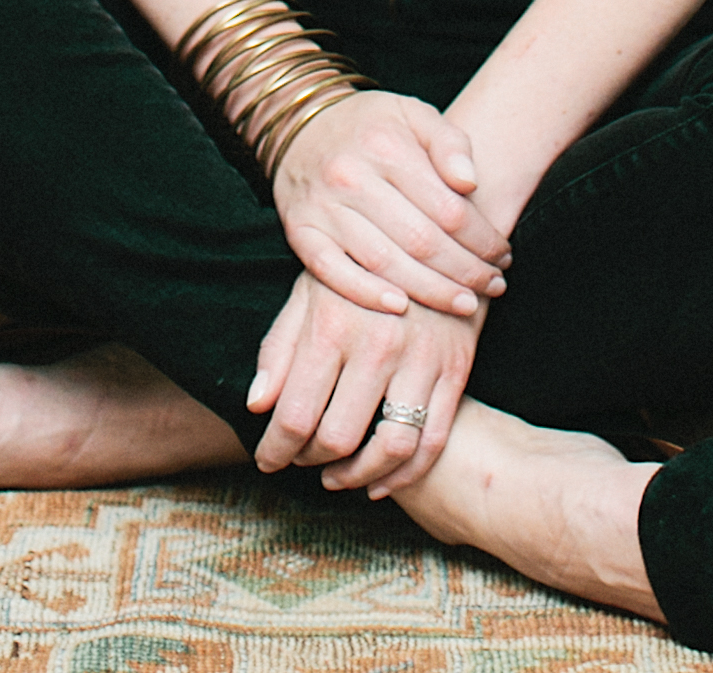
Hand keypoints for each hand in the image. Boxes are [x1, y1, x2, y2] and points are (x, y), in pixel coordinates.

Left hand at [248, 269, 480, 495]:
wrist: (432, 229)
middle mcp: (378, 343)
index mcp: (333, 324)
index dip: (275, 450)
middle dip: (310, 460)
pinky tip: (380, 482)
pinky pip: (432, 441)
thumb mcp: (309, 289)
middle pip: (338, 437)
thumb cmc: (359, 264)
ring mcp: (422, 358)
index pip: (295, 414)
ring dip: (357, 476)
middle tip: (300, 459)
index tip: (267, 460)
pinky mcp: (456, 368)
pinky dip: (404, 476)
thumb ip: (279, 347)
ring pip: (390, 448)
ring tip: (336, 476)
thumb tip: (256, 406)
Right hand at [271, 86, 511, 318]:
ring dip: (431, 291)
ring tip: (465, 304)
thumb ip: (449, 142)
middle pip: (421, 240)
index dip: (483, 238)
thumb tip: (471, 182)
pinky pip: (334, 273)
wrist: (300, 125)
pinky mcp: (300, 232)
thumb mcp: (414, 113)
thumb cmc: (371, 125)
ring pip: (385, 262)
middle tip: (493, 285)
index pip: (448, 207)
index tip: (503, 255)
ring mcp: (323, 207)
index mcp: (386, 145)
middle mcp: (351, 176)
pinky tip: (402, 307)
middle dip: (465, 271)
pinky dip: (367, 294)